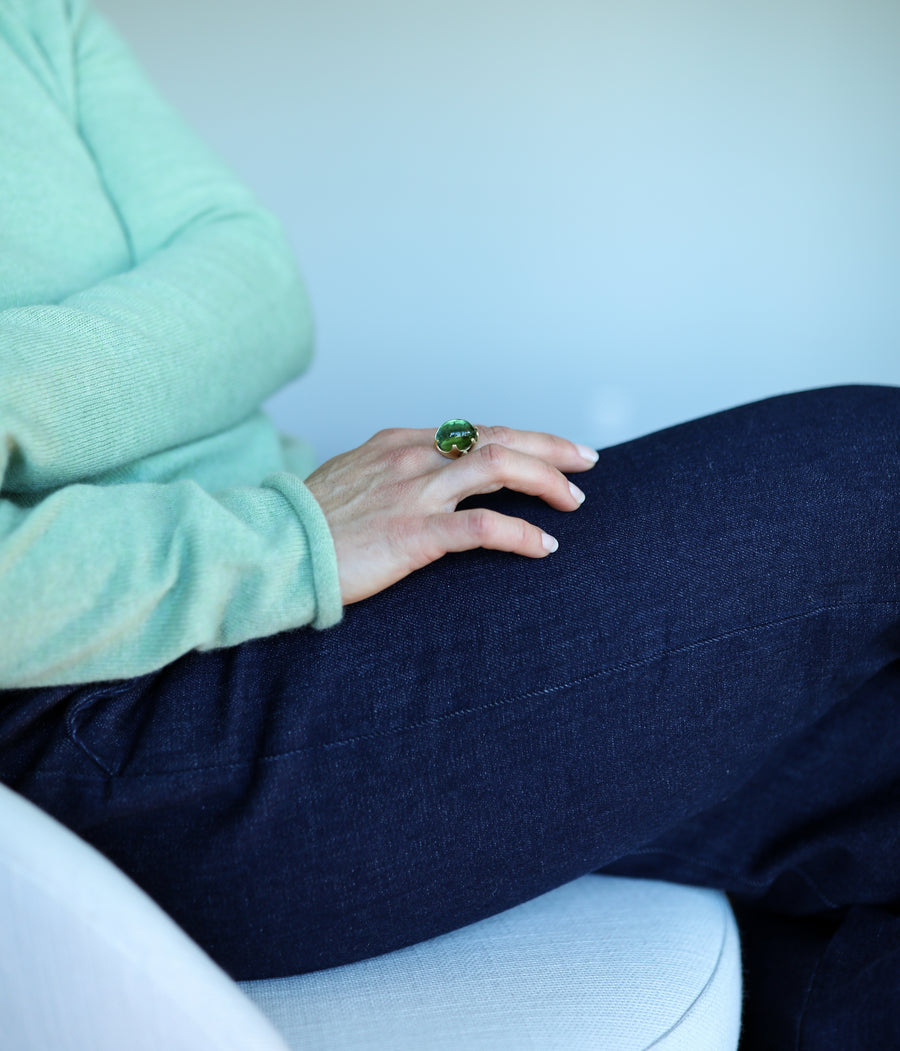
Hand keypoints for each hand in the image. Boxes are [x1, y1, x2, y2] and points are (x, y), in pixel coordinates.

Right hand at [305, 425, 597, 604]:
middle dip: (550, 448)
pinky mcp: (413, 532)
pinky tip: (544, 547)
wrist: (271, 546)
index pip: (474, 431)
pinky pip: (484, 528)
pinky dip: (521, 534)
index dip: (520, 439)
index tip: (551, 450)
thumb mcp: (351, 479)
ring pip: (500, 467)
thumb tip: (420, 482)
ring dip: (546, 482)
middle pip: (498, 439)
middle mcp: (412, 458)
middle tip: (586, 461)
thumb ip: (389, 473)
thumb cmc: (305, 522)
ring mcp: (414, 492)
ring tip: (573, 501)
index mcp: (398, 443)